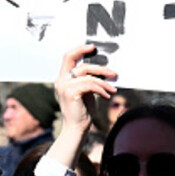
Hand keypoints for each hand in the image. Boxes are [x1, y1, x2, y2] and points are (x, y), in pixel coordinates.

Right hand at [47, 46, 116, 171]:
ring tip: (113, 88)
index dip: (80, 49)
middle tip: (112, 72)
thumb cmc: (82, 111)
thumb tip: (103, 69)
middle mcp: (61, 80)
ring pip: (89, 77)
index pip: (68, 57)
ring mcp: (64, 86)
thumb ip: (88, 79)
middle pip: (82, 66)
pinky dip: (101, 89)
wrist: (76, 128)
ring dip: (104, 82)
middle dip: (99, 68)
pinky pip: (90, 85)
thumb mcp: (86, 91)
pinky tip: (107, 95)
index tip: (93, 47)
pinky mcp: (70, 93)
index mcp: (63, 78)